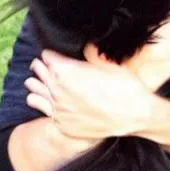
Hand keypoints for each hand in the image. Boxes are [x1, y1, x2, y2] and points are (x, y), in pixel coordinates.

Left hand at [25, 47, 153, 138]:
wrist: (135, 116)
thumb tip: (86, 46)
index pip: (46, 57)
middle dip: (42, 66)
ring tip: (38, 81)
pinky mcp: (62, 124)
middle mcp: (57, 89)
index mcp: (67, 71)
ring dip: (36, 83)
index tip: (55, 55)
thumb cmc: (125, 87)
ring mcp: (58, 109)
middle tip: (45, 65)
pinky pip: (42, 109)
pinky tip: (46, 100)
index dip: (51, 54)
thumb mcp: (109, 63)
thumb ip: (91, 54)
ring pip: (34, 90)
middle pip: (39, 71)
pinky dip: (42, 102)